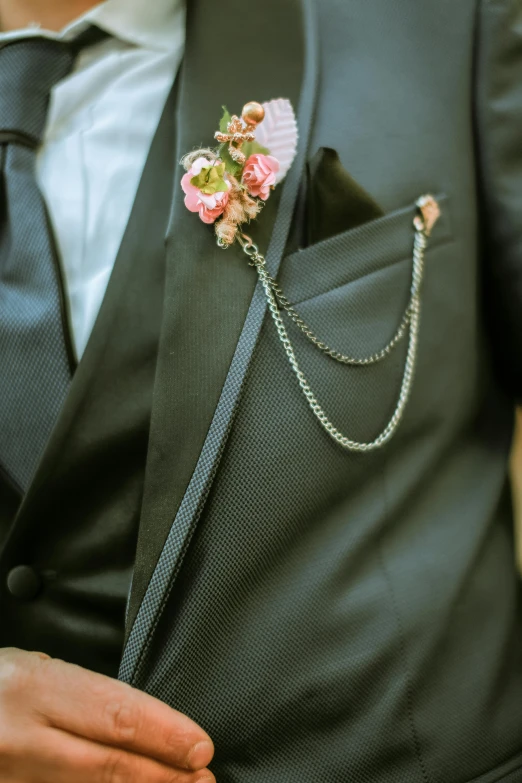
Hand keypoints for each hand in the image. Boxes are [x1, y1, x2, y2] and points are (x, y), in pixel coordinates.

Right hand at [0, 648, 214, 781]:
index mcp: (32, 684)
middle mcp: (18, 734)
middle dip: (162, 778)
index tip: (200, 747)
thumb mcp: (30, 668)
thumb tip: (138, 724)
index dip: (165, 734)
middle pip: (106, 764)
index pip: (115, 713)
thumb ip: (76, 694)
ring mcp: (8, 774)